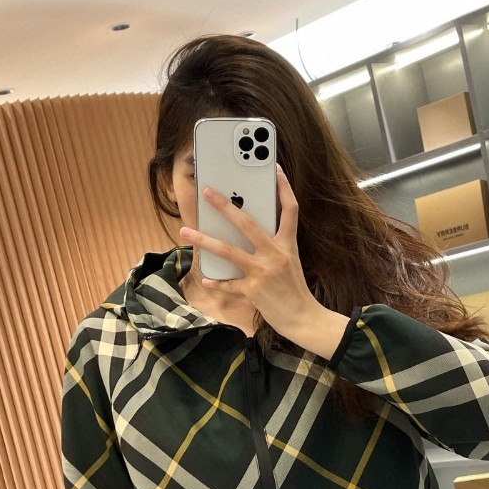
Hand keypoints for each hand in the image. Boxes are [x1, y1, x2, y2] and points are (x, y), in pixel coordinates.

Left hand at [178, 165, 323, 343]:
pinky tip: (205, 278)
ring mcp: (263, 272)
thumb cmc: (295, 290)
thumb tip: (250, 234)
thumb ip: (273, 247)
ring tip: (185, 231)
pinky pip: (228, 284)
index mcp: (287, 245)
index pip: (290, 210)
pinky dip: (216, 282)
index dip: (284, 188)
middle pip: (248, 223)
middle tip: (208, 192)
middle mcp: (275, 254)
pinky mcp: (253, 291)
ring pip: (228, 251)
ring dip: (204, 240)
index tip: (276, 169)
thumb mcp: (290, 262)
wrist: (304, 319)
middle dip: (226, 206)